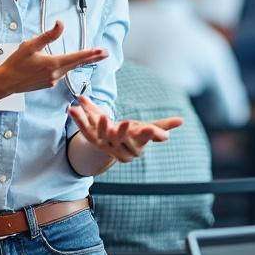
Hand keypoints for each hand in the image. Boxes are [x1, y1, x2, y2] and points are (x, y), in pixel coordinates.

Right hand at [0, 20, 107, 93]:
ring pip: (69, 69)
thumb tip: (60, 24)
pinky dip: (65, 67)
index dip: (91, 54)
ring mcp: (52, 80)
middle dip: (91, 58)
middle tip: (105, 54)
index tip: (102, 51)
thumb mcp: (30, 45)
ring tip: (90, 56)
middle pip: (77, 64)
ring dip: (78, 62)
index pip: (76, 58)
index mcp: (53, 64)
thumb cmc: (15, 63)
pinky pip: (61, 73)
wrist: (5, 82)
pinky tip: (63, 63)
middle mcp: (55, 74)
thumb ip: (48, 35)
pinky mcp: (48, 84)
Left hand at [68, 94, 182, 162]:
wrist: (110, 146)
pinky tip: (72, 108)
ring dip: (99, 125)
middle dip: (123, 131)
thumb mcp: (146, 130)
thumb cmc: (132, 136)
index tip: (153, 130)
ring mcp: (102, 143)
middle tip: (125, 122)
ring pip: (100, 135)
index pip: (142, 140)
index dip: (148, 135)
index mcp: (134, 145)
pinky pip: (83, 128)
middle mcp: (117, 147)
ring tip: (101, 116)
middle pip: (120, 139)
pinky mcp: (90, 138)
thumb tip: (182, 121)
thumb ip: (162, 126)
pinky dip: (78, 119)